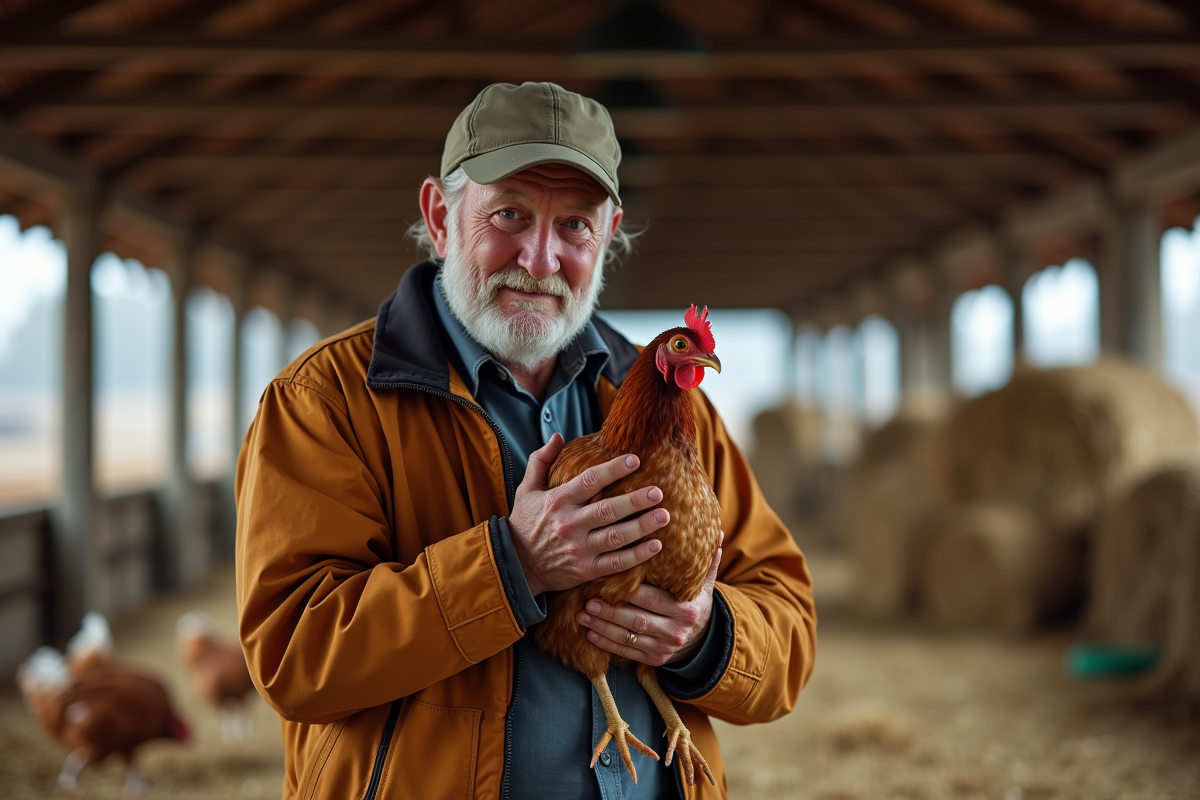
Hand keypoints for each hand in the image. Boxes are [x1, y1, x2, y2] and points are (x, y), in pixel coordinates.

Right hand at [508, 433, 669, 595]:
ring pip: (616, 537)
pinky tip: (656, 546)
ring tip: (664, 515)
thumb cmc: (525, 524)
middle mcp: (569, 524)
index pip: (589, 481)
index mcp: (558, 501)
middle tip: (659, 491)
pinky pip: (616, 563)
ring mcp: (579, 549)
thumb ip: (540, 460)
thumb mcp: (526, 489)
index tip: (635, 460)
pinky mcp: (586, 570)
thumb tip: (558, 436)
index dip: (613, 469)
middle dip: (636, 500)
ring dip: (642, 526)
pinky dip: (637, 556)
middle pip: (608, 510)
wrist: (515, 566)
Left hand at [577, 533, 722, 666]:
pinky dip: (607, 644)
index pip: (654, 598)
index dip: (631, 591)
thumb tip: (716, 532)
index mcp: (687, 609)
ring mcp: (664, 648)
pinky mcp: (654, 660)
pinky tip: (590, 635)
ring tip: (583, 615)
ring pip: (628, 637)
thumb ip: (706, 561)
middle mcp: (676, 631)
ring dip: (603, 627)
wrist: (703, 641)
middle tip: (589, 600)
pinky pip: (627, 652)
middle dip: (611, 611)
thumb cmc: (695, 604)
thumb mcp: (705, 586)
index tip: (609, 580)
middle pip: (637, 619)